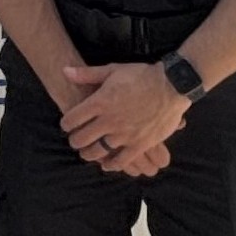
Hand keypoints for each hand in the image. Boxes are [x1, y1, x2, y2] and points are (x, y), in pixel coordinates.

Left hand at [58, 62, 190, 176]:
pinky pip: (120, 161)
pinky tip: (107, 164)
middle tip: (75, 141)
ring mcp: (124, 135)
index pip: (71, 119)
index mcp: (99, 102)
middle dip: (75, 141)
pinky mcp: (139, 145)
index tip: (67, 125)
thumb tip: (64, 71)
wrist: (171, 85)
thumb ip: (87, 74)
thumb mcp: (112, 70)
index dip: (66, 124)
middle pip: (81, 138)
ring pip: (98, 152)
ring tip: (87, 153)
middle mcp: (108, 121)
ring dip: (89, 154)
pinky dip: (111, 165)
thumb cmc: (141, 75)